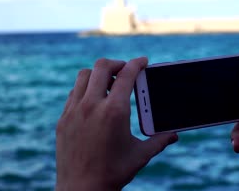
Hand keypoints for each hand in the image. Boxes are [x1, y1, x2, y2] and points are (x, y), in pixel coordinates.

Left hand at [55, 57, 177, 190]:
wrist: (81, 190)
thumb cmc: (113, 173)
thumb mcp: (140, 155)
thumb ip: (159, 141)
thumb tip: (174, 135)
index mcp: (114, 111)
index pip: (127, 75)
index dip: (137, 63)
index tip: (143, 61)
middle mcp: (92, 106)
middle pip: (102, 67)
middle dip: (117, 63)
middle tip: (126, 70)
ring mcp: (74, 111)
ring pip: (84, 76)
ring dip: (98, 74)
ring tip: (109, 83)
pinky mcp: (63, 120)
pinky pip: (74, 93)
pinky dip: (85, 89)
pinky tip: (93, 100)